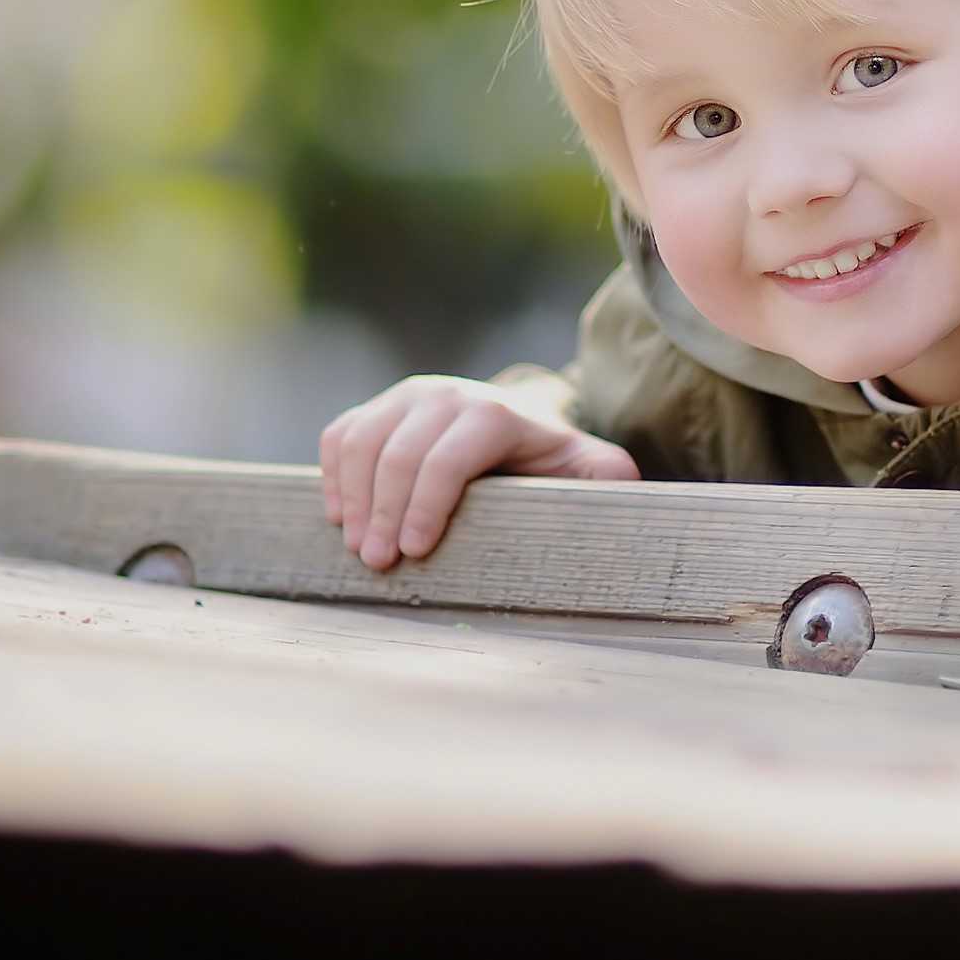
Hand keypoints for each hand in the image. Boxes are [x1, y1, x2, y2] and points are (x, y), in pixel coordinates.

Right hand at [319, 377, 637, 570]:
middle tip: (378, 564)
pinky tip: (340, 516)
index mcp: (493, 414)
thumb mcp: (586, 468)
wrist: (515, 423)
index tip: (414, 552)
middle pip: (398, 456)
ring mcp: (405, 398)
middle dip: (382, 514)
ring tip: (356, 547)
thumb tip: (625, 490)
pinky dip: (333, 476)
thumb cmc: (547, 461)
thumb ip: (607, 477)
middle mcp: (444, 395)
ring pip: (361, 443)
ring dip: (352, 499)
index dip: (426, 505)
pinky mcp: (377, 407)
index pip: (448, 458)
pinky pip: (341, 436)